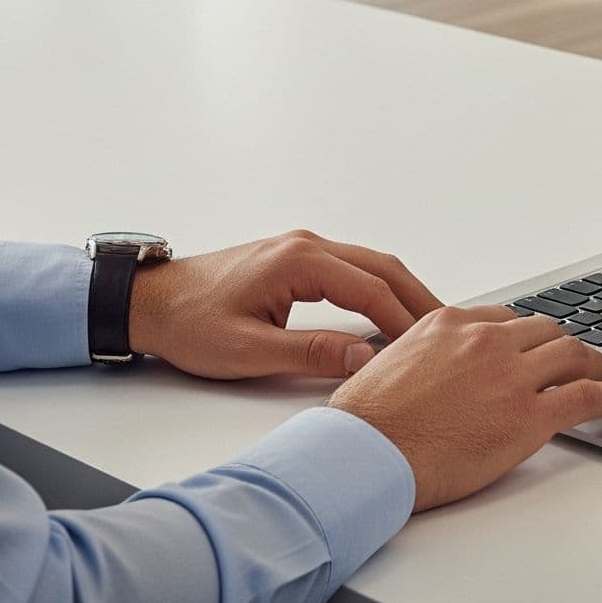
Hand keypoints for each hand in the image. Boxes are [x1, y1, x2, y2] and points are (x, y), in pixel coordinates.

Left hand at [127, 230, 442, 380]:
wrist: (151, 302)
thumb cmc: (188, 322)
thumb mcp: (247, 350)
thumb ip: (309, 353)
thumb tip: (361, 357)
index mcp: (298, 261)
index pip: (370, 289)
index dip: (404, 321)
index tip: (428, 347)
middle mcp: (306, 245)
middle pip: (381, 267)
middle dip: (418, 298)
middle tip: (450, 329)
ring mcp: (301, 248)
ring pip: (369, 264)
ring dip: (401, 292)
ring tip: (428, 325)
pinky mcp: (295, 259)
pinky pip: (351, 269)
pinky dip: (378, 288)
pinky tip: (388, 312)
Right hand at [330, 306, 601, 510]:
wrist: (363, 455)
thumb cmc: (366, 421)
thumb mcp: (391, 362)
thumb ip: (426, 356)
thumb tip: (435, 369)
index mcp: (450, 324)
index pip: (506, 320)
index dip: (528, 337)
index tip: (536, 348)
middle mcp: (485, 341)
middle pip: (546, 332)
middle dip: (564, 346)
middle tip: (577, 361)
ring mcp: (510, 376)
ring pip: (573, 355)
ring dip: (594, 364)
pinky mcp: (528, 416)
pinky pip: (585, 396)